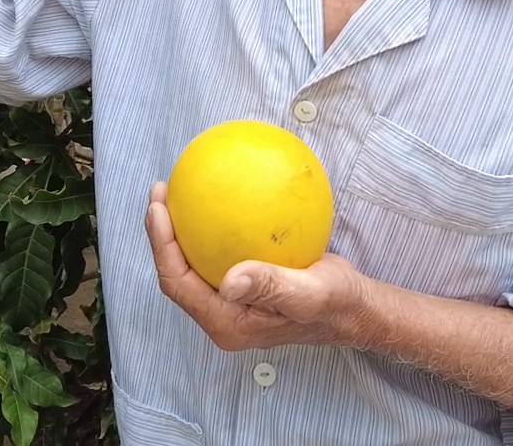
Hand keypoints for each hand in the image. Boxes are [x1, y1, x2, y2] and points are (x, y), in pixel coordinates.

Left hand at [145, 181, 369, 351]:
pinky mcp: (244, 282)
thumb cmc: (335, 304)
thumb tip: (228, 281)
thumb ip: (271, 287)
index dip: (161, 247)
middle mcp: (223, 313)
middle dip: (162, 234)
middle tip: (161, 191)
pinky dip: (210, 225)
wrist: (354, 308)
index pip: (179, 284)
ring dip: (181, 228)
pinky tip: (219, 196)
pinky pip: (217, 252)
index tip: (158, 208)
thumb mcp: (310, 294)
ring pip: (193, 262)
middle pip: (178, 272)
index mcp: (228, 322)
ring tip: (177, 191)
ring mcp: (232, 299)